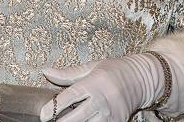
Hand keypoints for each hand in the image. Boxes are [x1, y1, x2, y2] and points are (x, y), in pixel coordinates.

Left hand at [40, 54, 165, 121]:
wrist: (140, 79)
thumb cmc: (113, 70)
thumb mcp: (90, 67)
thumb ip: (67, 73)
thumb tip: (46, 71)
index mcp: (94, 83)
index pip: (71, 96)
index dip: (56, 107)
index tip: (43, 114)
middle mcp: (102, 101)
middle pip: (77, 117)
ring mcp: (111, 115)